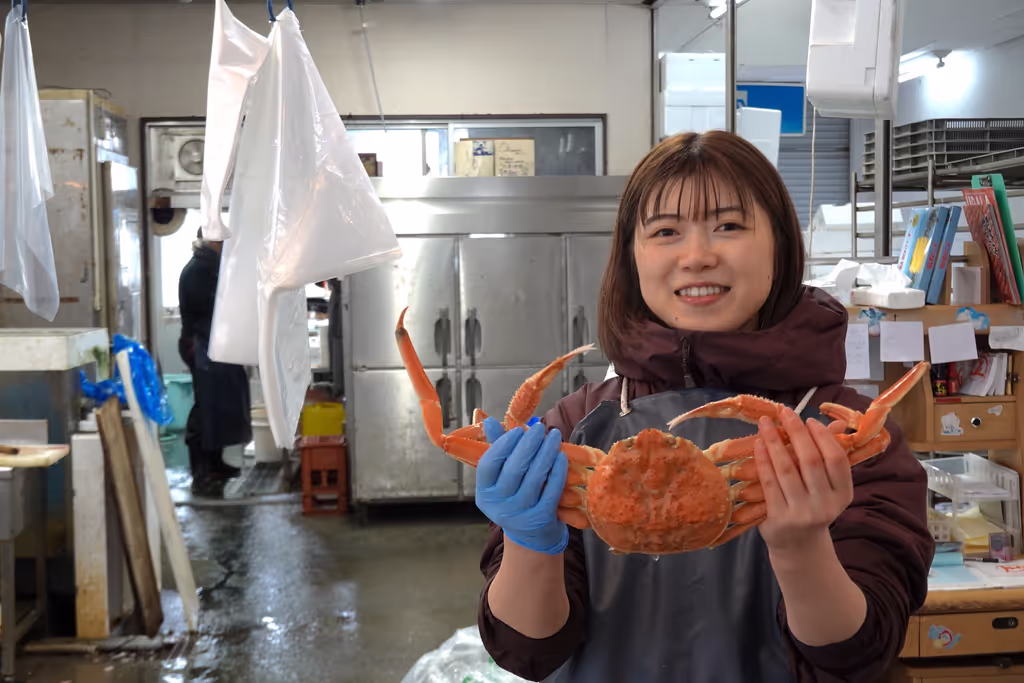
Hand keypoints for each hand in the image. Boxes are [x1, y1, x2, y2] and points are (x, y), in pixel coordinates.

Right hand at [476, 418, 568, 554]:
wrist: (531, 535)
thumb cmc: (514, 497)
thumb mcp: (501, 478)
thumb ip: (497, 449)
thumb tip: (487, 420)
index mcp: (484, 493)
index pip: (489, 464)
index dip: (503, 444)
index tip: (518, 430)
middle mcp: (498, 505)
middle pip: (514, 468)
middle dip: (529, 444)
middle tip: (540, 428)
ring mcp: (520, 514)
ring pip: (535, 477)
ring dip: (546, 452)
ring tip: (553, 436)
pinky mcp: (541, 518)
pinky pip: (551, 489)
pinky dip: (557, 470)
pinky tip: (561, 456)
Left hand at [754, 408, 851, 554]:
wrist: (798, 546)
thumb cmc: (812, 507)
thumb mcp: (827, 487)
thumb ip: (828, 458)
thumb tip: (836, 424)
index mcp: (842, 494)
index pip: (836, 460)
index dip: (822, 437)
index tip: (809, 420)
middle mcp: (825, 505)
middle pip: (810, 461)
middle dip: (796, 432)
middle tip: (785, 412)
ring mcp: (801, 513)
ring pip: (786, 469)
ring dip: (774, 442)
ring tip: (766, 423)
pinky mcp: (779, 518)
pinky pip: (769, 482)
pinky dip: (763, 460)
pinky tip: (758, 444)